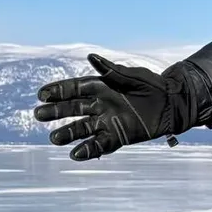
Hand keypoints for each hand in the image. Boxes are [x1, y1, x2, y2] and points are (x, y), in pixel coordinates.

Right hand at [33, 53, 188, 162]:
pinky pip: (99, 144)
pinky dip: (87, 149)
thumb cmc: (153, 86)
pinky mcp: (117, 137)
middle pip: (73, 109)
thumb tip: (91, 57)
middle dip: (56, 112)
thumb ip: (112, 70)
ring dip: (68, 134)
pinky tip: (75, 154)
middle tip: (39, 115)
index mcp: (101, 87)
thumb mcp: (133, 76)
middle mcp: (100, 105)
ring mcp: (107, 122)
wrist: (172, 104)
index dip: (58, 91)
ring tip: (53, 139)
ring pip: (82, 129)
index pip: (74, 88)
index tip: (41, 94)